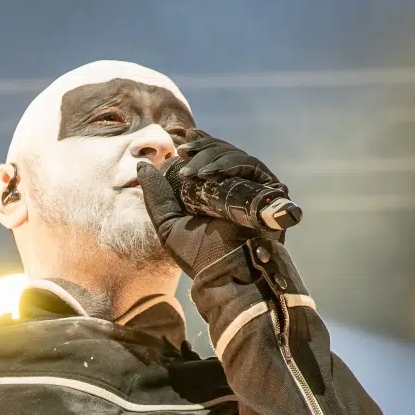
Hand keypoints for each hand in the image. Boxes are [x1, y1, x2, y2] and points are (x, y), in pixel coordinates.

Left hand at [136, 131, 286, 276]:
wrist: (225, 274)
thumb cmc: (199, 257)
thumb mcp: (168, 224)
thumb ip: (156, 197)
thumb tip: (143, 166)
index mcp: (219, 193)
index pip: (214, 158)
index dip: (201, 144)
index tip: (184, 140)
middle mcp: (240, 189)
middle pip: (226, 152)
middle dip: (203, 148)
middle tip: (184, 153)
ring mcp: (257, 190)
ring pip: (238, 156)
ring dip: (213, 156)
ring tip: (193, 172)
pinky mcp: (271, 193)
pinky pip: (252, 166)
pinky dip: (230, 164)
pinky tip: (209, 174)